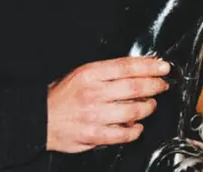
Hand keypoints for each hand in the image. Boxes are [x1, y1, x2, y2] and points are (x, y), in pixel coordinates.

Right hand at [47, 56, 169, 152]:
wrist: (38, 117)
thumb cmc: (63, 93)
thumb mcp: (84, 72)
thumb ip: (109, 71)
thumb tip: (138, 69)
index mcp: (91, 74)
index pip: (128, 67)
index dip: (150, 67)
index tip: (163, 67)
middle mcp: (94, 93)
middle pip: (134, 88)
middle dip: (155, 86)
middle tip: (162, 85)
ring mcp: (93, 115)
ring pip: (131, 111)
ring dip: (147, 108)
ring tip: (151, 105)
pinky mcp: (91, 135)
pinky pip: (120, 135)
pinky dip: (134, 131)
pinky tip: (138, 126)